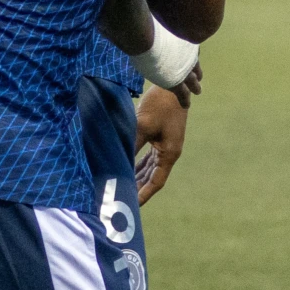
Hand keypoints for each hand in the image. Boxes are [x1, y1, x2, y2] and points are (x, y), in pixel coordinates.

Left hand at [134, 81, 188, 200]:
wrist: (172, 84)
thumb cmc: (160, 105)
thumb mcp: (142, 126)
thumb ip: (131, 145)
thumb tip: (117, 162)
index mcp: (169, 154)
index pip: (156, 182)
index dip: (144, 194)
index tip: (131, 204)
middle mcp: (169, 152)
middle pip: (152, 177)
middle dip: (138, 188)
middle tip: (122, 199)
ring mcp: (166, 146)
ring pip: (149, 168)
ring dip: (137, 177)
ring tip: (122, 188)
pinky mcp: (161, 138)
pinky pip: (148, 158)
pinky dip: (138, 165)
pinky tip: (127, 169)